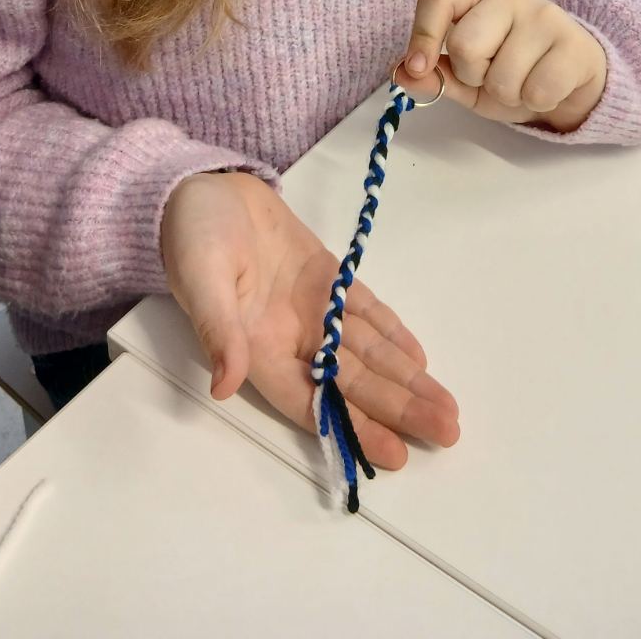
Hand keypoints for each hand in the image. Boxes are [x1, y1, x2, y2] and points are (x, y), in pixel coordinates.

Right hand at [161, 171, 459, 469]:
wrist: (203, 187)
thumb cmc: (193, 235)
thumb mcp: (201, 278)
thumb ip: (217, 329)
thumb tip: (224, 383)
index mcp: (257, 348)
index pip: (312, 401)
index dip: (353, 428)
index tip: (395, 453)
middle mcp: (291, 338)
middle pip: (352, 382)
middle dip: (398, 407)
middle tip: (446, 430)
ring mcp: (312, 308)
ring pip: (366, 351)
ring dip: (405, 378)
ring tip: (445, 407)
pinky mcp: (325, 277)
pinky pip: (364, 311)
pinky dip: (392, 334)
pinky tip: (418, 358)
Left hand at [404, 0, 606, 132]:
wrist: (571, 79)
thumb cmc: (512, 71)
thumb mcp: (466, 77)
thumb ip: (435, 75)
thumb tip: (400, 73)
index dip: (422, 34)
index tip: (418, 66)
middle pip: (465, 44)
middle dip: (473, 75)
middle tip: (492, 75)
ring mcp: (545, 14)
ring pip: (502, 76)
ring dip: (507, 94)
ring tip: (522, 82)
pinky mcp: (573, 43)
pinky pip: (536, 91)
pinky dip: (535, 102)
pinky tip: (545, 87)